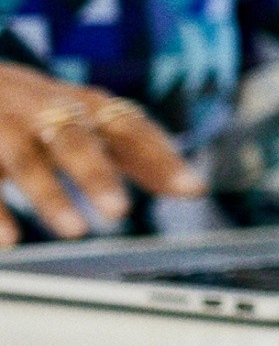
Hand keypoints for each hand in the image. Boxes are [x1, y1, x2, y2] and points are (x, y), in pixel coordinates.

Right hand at [0, 66, 202, 240]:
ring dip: (51, 195)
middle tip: (120, 211)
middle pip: (74, 137)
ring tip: (76, 231)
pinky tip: (9, 241)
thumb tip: (191, 186)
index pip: (129, 126)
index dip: (161, 155)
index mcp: (82, 104)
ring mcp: (2, 126)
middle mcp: (44, 109)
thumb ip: (135, 153)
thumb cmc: (37, 110)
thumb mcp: (87, 121)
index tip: (193, 189)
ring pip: (25, 158)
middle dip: (96, 172)